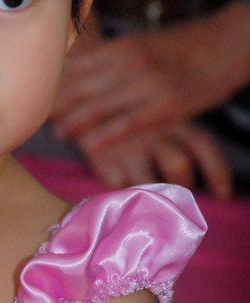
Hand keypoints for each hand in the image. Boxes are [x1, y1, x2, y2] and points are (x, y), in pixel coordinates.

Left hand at [53, 4, 249, 151]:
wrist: (229, 42)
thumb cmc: (183, 46)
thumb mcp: (142, 43)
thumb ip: (111, 58)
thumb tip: (78, 69)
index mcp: (120, 47)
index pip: (73, 68)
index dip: (53, 86)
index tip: (36, 97)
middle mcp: (128, 63)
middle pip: (78, 88)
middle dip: (57, 106)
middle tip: (37, 121)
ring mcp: (147, 84)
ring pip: (98, 107)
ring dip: (73, 123)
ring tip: (58, 134)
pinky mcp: (167, 106)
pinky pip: (127, 125)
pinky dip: (105, 137)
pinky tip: (89, 147)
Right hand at [83, 122, 232, 197]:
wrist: (78, 98)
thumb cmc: (126, 115)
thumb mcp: (156, 117)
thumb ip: (177, 141)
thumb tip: (208, 176)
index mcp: (172, 119)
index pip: (203, 146)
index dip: (217, 173)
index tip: (223, 195)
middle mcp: (153, 132)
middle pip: (178, 167)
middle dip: (181, 190)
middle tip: (177, 202)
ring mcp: (126, 146)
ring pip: (148, 182)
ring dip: (152, 199)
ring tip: (149, 204)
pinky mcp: (100, 157)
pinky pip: (118, 187)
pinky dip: (122, 194)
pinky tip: (120, 194)